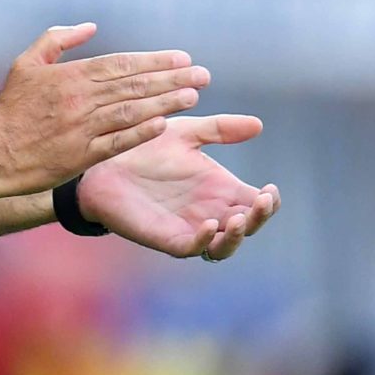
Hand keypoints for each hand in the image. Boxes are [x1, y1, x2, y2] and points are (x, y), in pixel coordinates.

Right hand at [0, 24, 208, 193]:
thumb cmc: (10, 107)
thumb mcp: (26, 63)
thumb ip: (57, 40)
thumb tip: (91, 26)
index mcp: (70, 75)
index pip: (121, 63)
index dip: (155, 60)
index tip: (183, 58)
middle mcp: (80, 100)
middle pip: (134, 85)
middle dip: (172, 79)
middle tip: (203, 75)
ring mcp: (82, 128)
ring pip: (132, 111)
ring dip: (165, 102)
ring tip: (193, 97)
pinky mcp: (81, 156)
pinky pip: (117, 142)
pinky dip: (141, 133)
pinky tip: (164, 124)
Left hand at [75, 114, 280, 261]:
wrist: (104, 162)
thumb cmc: (146, 148)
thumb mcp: (187, 133)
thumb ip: (220, 129)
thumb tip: (258, 125)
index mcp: (220, 189)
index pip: (255, 203)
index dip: (269, 202)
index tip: (270, 189)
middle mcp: (210, 211)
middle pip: (247, 227)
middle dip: (259, 218)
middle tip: (262, 201)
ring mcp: (189, 228)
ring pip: (223, 246)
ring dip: (236, 236)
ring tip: (239, 217)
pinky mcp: (166, 238)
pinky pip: (190, 249)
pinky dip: (203, 242)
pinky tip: (208, 225)